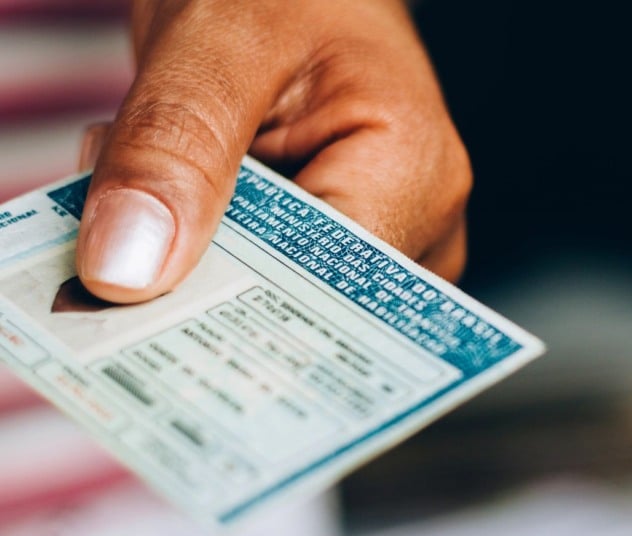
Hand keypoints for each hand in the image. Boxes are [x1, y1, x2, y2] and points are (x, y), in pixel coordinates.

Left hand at [77, 0, 470, 303]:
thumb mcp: (218, 40)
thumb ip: (175, 144)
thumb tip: (130, 271)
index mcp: (415, 171)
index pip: (324, 292)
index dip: (224, 309)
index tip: (128, 304)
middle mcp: (417, 221)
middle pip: (299, 306)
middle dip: (193, 273)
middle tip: (122, 213)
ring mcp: (382, 237)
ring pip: (268, 298)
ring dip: (188, 254)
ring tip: (159, 174)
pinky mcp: (339, 242)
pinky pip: (262, 278)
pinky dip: (197, 247)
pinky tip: (178, 194)